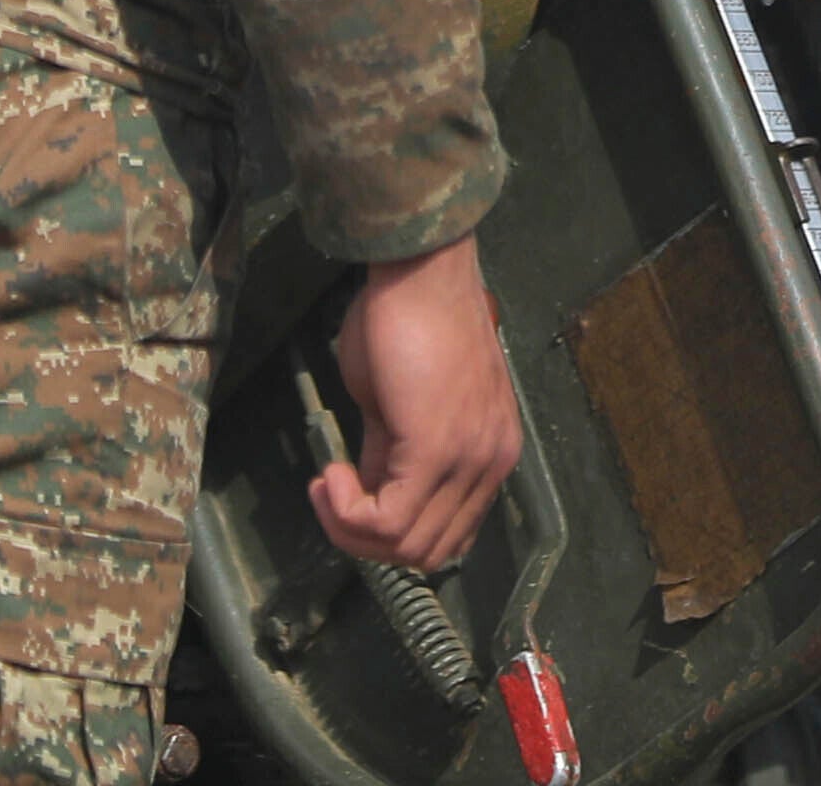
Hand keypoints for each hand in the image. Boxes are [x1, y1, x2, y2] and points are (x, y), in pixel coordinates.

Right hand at [315, 238, 523, 570]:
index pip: (447, 533)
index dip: (390, 529)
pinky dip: (347, 513)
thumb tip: (370, 490)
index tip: (349, 492)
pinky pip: (388, 520)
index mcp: (491, 451)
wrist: (420, 269)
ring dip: (351, 528)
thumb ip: (391, 453)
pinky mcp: (436, 450)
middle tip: (331, 497)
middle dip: (367, 539)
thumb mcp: (398, 402)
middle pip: (428, 550)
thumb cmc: (408, 318)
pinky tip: (330, 478)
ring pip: (407, 546)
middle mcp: (492, 463)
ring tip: (328, 485)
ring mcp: (469, 458)